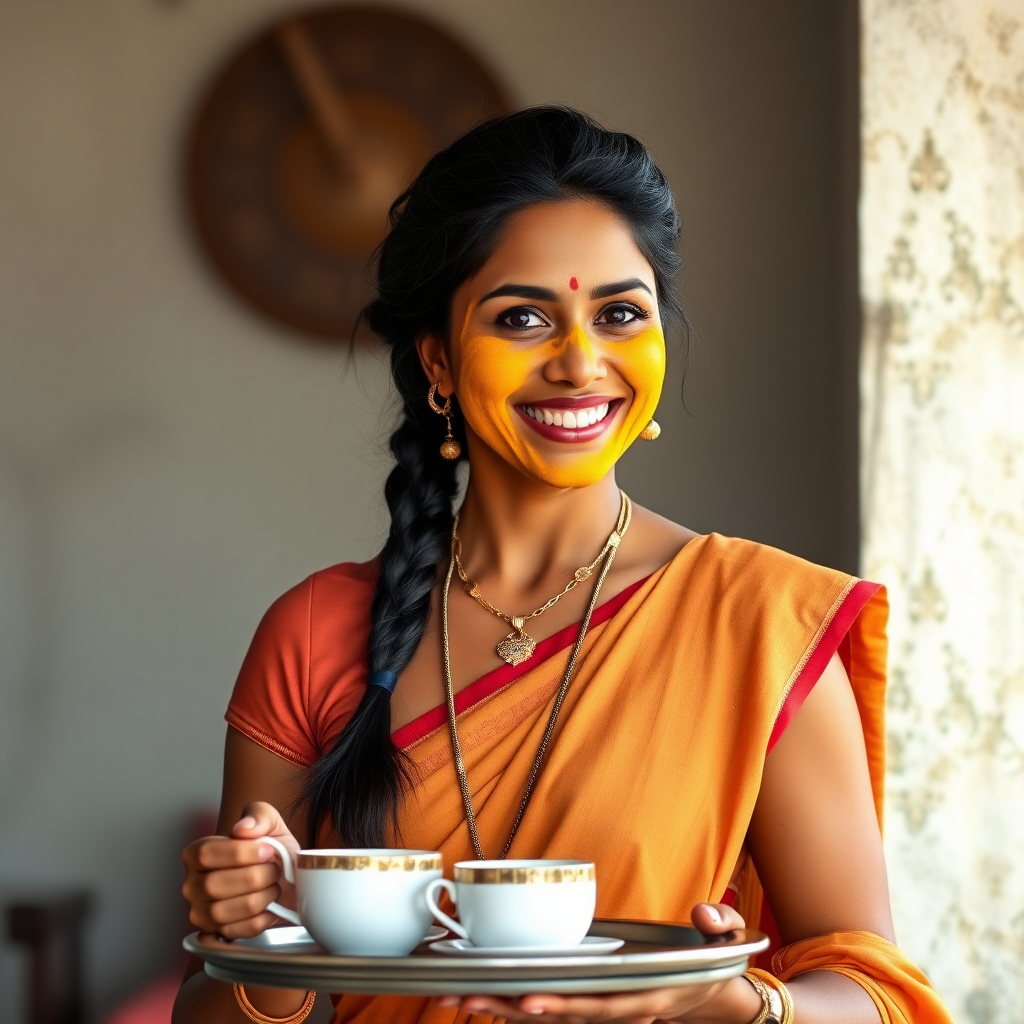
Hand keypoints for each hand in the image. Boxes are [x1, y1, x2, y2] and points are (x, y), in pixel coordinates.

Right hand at [181, 801, 299, 938]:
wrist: (286, 877)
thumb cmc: (271, 850)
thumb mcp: (269, 821)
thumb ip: (258, 815)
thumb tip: (242, 829)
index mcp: (196, 853)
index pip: (206, 853)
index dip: (241, 853)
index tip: (267, 850)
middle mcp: (192, 884)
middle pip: (214, 885)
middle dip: (256, 876)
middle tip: (275, 870)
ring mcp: (201, 912)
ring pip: (224, 911)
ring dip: (260, 897)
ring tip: (273, 886)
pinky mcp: (218, 934)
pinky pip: (237, 931)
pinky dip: (262, 918)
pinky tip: (271, 906)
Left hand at [437, 904, 759, 1023]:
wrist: (708, 995)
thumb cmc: (710, 963)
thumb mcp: (727, 941)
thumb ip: (721, 923)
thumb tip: (705, 911)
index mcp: (645, 995)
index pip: (599, 1005)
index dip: (564, 1006)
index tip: (529, 1000)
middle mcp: (618, 1009)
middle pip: (559, 1015)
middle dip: (512, 1009)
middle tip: (467, 998)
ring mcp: (602, 1009)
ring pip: (547, 1016)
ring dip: (504, 1009)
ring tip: (460, 999)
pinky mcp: (590, 1003)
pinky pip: (550, 1010)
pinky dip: (518, 1006)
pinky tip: (485, 998)